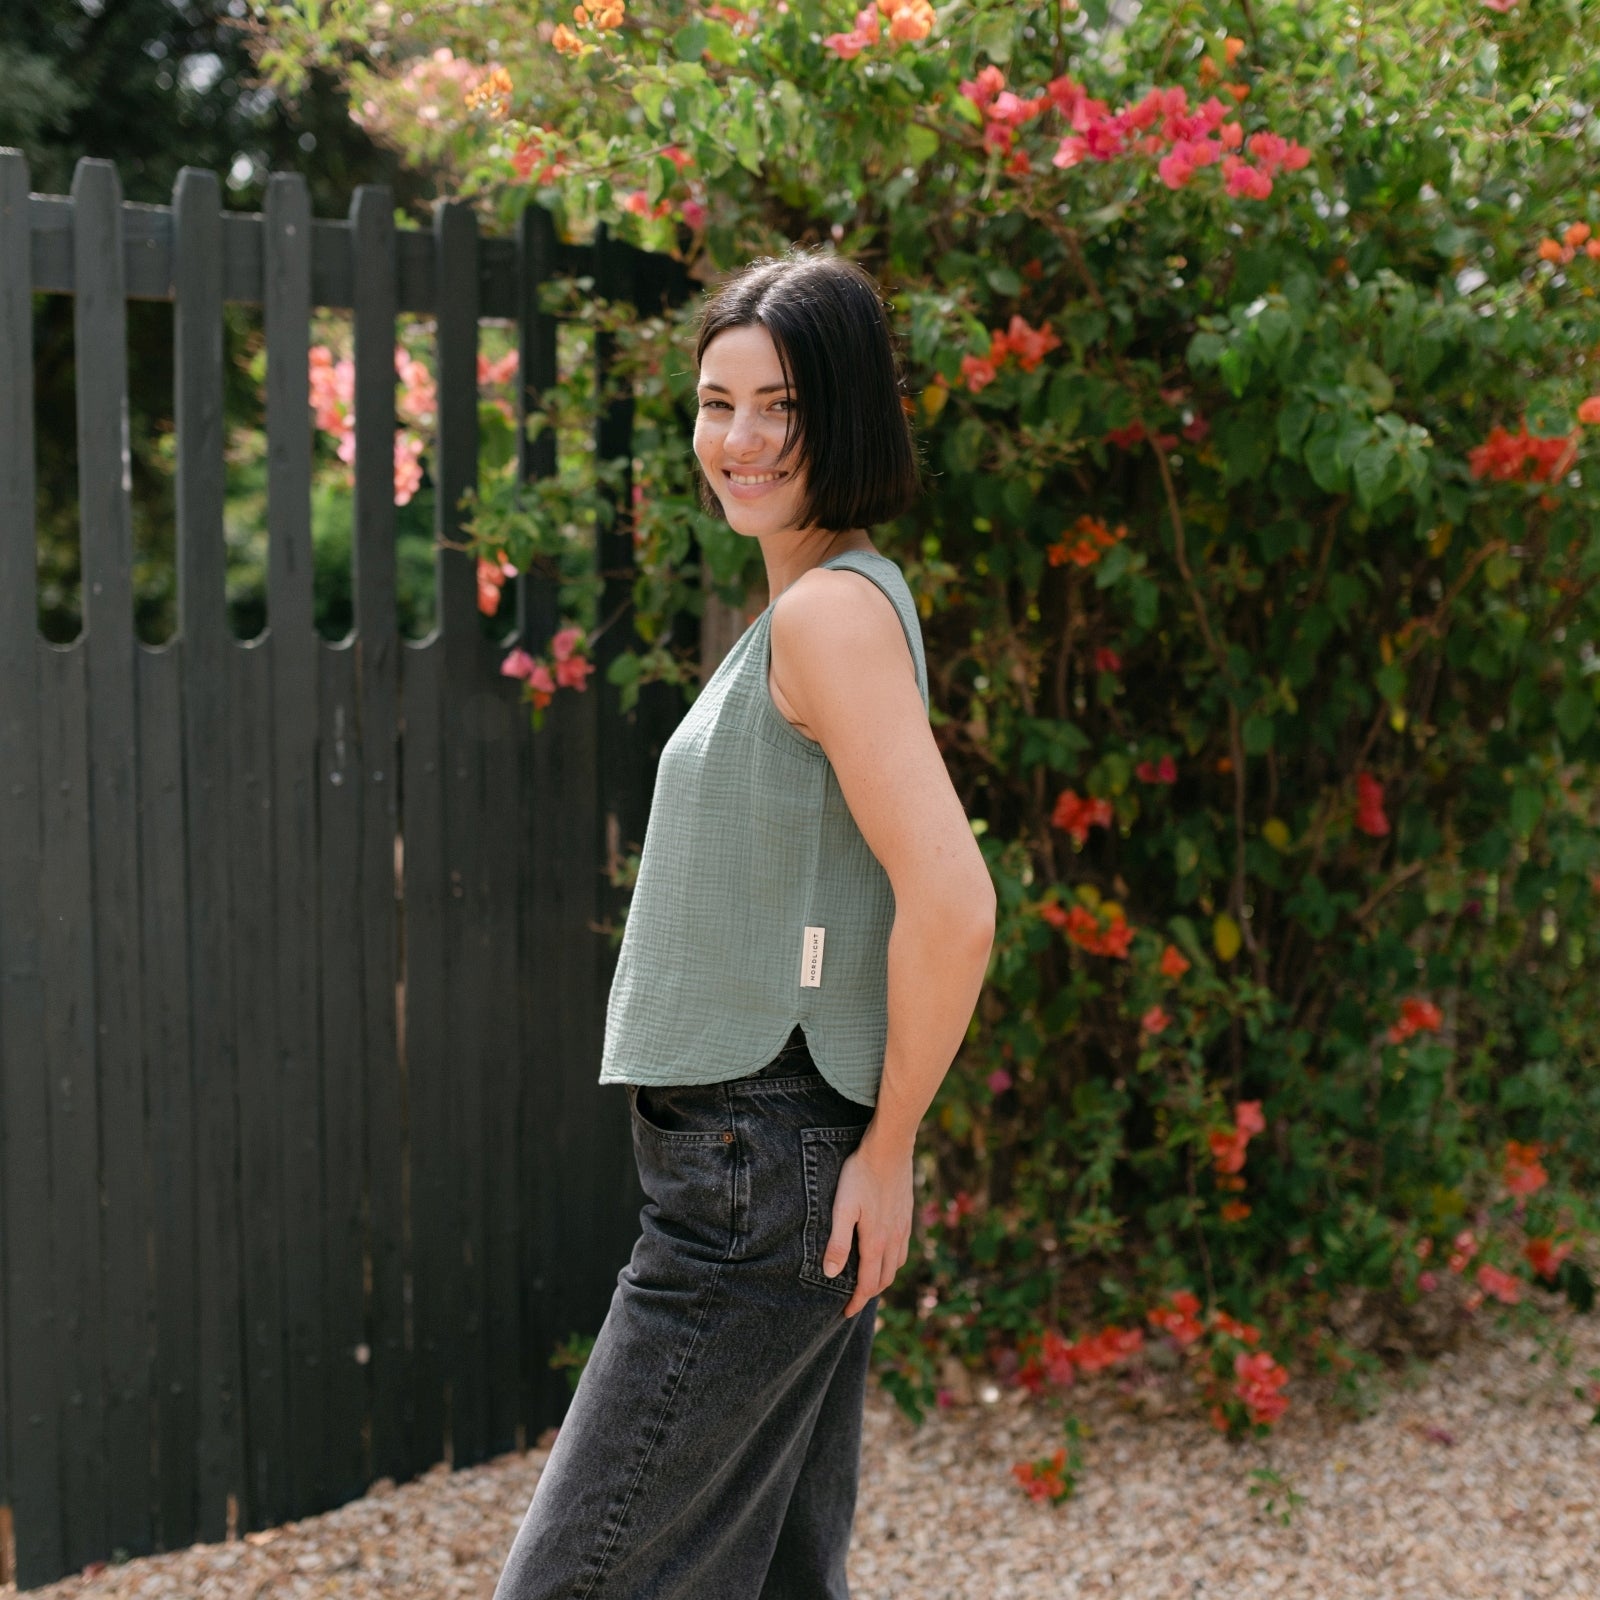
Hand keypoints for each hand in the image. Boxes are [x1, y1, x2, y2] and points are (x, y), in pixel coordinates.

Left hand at [824, 1135, 913, 1317]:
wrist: (889, 1149)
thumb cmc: (860, 1175)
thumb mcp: (842, 1208)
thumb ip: (838, 1242)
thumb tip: (831, 1274)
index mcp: (876, 1242)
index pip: (867, 1283)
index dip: (857, 1302)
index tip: (845, 1313)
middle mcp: (893, 1239)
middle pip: (884, 1279)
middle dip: (869, 1294)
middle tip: (854, 1302)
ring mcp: (903, 1228)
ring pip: (896, 1265)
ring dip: (883, 1279)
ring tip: (868, 1282)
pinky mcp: (907, 1216)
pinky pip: (903, 1249)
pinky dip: (893, 1262)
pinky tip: (885, 1254)